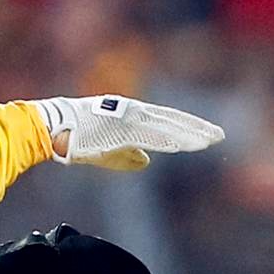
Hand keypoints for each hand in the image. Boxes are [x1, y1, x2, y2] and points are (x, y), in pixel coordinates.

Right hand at [31, 95, 223, 170]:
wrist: (52, 128)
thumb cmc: (77, 137)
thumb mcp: (108, 148)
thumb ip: (128, 155)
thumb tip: (146, 162)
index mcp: (132, 114)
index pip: (168, 120)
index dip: (190, 127)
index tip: (209, 135)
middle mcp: (133, 112)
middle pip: (173, 120)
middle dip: (197, 128)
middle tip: (221, 136)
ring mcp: (127, 119)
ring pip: (164, 128)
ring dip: (187, 135)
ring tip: (208, 142)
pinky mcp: (118, 129)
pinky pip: (147, 135)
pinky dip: (165, 140)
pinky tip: (181, 145)